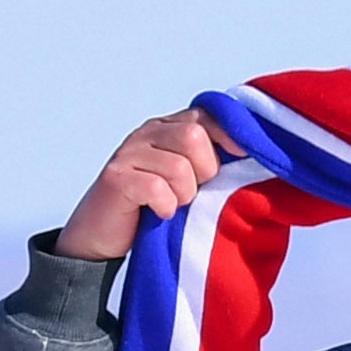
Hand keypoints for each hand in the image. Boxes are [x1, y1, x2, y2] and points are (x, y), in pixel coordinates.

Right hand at [51, 107, 232, 262]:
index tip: (241, 156)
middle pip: (194, 137)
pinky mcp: (116, 177)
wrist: (101, 236)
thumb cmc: (151, 208)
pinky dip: (165, 207)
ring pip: (179, 166)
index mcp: (168, 127)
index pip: (207, 115)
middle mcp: (148, 132)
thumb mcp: (185, 180)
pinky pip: (157, 188)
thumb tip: (249, 154)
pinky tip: (158, 213)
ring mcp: (129, 152)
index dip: (229, 135)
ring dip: (183, 195)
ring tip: (172, 205)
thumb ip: (208, 161)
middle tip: (191, 193)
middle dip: (204, 171)